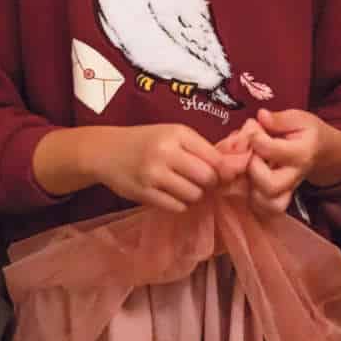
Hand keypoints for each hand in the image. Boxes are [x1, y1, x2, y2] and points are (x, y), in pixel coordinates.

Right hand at [91, 123, 233, 212]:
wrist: (106, 151)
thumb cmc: (146, 141)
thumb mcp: (173, 134)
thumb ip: (200, 148)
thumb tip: (234, 168)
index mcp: (178, 133)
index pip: (215, 157)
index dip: (224, 169)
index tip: (223, 174)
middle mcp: (166, 152)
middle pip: (207, 178)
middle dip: (210, 184)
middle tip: (203, 182)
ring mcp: (154, 174)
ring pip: (193, 195)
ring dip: (195, 195)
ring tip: (185, 186)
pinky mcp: (144, 194)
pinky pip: (176, 206)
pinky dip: (180, 204)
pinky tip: (172, 194)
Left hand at [245, 108, 340, 214]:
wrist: (322, 152)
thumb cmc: (308, 133)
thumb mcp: (299, 118)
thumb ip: (279, 119)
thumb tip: (260, 116)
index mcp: (301, 153)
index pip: (271, 149)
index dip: (255, 136)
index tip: (253, 127)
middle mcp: (294, 176)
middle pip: (270, 185)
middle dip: (253, 167)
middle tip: (251, 152)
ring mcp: (287, 190)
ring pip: (266, 203)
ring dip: (251, 185)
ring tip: (250, 166)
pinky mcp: (279, 198)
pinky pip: (264, 208)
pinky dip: (252, 197)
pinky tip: (250, 177)